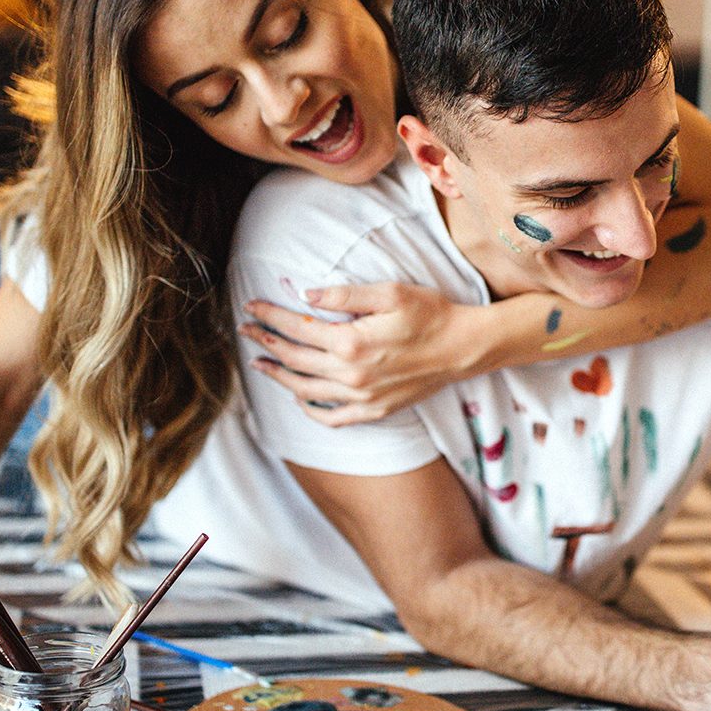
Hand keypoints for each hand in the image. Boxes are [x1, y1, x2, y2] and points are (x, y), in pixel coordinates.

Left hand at [239, 283, 486, 423]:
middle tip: (247, 332)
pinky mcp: (375, 410)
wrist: (463, 348)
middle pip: (295, 359)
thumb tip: (306, 296)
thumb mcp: (390, 293)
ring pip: (306, 390)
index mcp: (351, 342)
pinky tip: (299, 399)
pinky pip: (333, 418)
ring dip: (279, 377)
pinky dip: (311, 411)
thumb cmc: (431, 314)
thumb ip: (345, 294)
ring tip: (261, 364)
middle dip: (267, 343)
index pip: (297, 328)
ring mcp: (362, 397)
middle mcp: (351, 374)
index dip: (270, 317)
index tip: (252, 308)